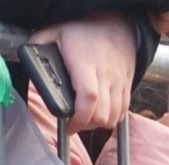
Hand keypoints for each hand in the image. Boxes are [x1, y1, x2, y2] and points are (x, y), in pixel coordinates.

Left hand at [28, 11, 134, 133]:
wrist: (116, 24)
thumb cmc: (84, 28)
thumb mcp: (54, 32)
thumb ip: (38, 46)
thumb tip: (30, 62)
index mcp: (85, 63)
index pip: (88, 98)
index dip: (79, 118)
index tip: (68, 125)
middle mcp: (106, 75)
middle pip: (102, 114)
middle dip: (87, 125)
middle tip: (74, 123)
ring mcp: (119, 82)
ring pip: (114, 116)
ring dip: (100, 123)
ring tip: (87, 119)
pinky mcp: (127, 85)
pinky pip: (123, 110)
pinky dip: (113, 117)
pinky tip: (102, 113)